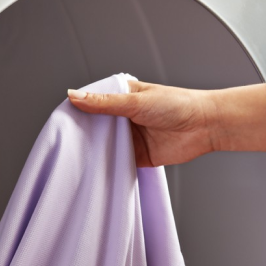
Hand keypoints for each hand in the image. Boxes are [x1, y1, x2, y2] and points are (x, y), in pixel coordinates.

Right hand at [67, 80, 265, 167]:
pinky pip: (119, 162)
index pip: (92, 102)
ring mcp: (131, 137)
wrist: (205, 126)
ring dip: (95, 151)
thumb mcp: (136, 101)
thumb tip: (74, 96)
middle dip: (84, 134)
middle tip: (64, 143)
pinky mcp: (139, 156)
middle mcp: (124, 116)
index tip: (59, 120)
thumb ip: (104, 102)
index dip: (77, 110)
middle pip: (96, 126)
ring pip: (106, 145)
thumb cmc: (178, 104)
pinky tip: (96, 170)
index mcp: (122, 96)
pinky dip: (109, 166)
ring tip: (76, 158)